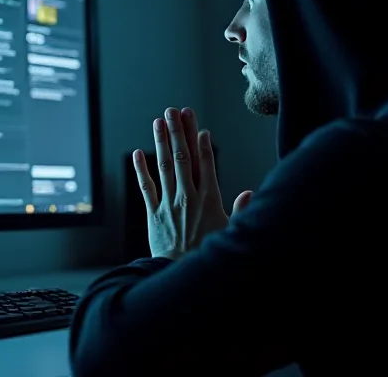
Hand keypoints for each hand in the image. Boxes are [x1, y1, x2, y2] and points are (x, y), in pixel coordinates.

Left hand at [133, 107, 253, 259]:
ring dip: (161, 142)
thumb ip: (240, 210)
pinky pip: (146, 188)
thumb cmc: (209, 254)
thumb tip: (249, 193)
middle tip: (175, 111)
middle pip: (183, 158)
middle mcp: (187, 198)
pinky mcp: (153, 214)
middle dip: (179, 132)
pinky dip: (141, 170)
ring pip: (164, 167)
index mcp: (209, 200)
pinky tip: (138, 153)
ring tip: (159, 121)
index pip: (205, 164)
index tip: (199, 127)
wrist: (182, 275)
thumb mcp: (231, 232)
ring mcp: (168, 204)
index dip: (201, 143)